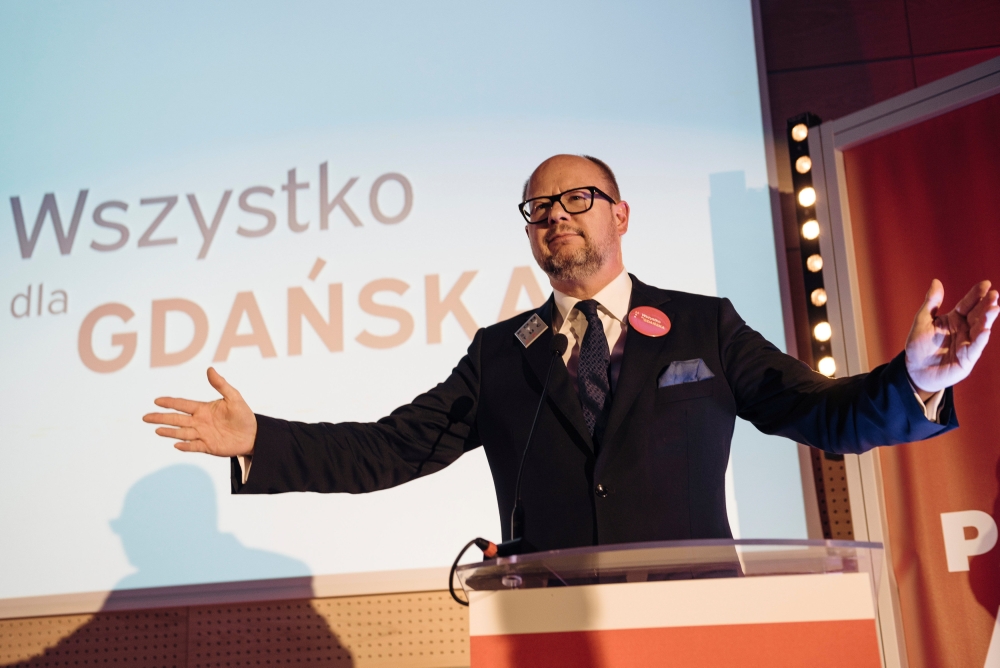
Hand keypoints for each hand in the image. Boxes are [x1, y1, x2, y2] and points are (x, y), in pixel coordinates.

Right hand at [143, 367, 256, 455]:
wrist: (253, 435)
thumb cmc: (243, 415)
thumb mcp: (234, 398)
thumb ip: (221, 385)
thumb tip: (210, 369)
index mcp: (203, 409)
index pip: (183, 404)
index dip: (170, 403)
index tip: (157, 401)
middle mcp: (199, 421)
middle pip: (176, 419)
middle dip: (161, 418)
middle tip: (146, 417)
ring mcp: (202, 434)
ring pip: (181, 432)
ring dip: (169, 432)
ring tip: (157, 430)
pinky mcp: (208, 446)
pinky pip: (194, 446)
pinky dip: (185, 446)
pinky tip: (176, 445)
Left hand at [905, 279, 999, 395]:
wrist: (914, 370)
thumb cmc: (919, 345)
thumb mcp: (922, 321)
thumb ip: (931, 303)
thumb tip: (936, 281)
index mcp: (954, 319)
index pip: (967, 304)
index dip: (976, 295)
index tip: (986, 284)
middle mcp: (964, 330)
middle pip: (977, 315)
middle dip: (986, 304)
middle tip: (994, 294)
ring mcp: (967, 344)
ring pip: (980, 330)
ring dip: (987, 319)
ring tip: (994, 308)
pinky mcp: (967, 358)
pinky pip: (975, 348)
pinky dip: (980, 339)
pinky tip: (986, 330)